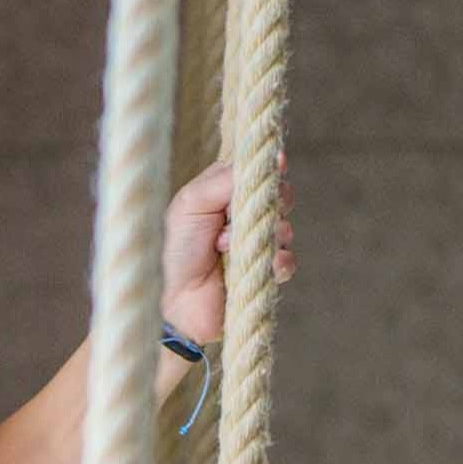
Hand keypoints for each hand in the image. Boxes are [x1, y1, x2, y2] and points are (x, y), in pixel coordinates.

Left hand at [159, 154, 294, 350]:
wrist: (175, 305)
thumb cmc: (176, 251)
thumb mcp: (191, 204)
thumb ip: (224, 179)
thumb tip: (272, 158)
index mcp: (223, 193)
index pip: (258, 171)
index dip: (265, 171)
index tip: (270, 169)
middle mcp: (243, 216)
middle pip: (280, 195)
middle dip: (266, 204)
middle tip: (233, 219)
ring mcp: (256, 244)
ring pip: (286, 228)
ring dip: (262, 237)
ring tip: (225, 250)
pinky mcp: (266, 273)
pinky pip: (288, 260)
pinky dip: (275, 263)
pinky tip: (253, 268)